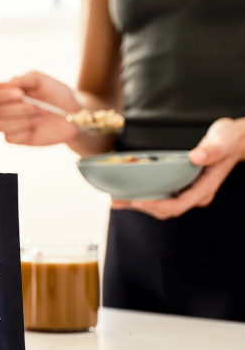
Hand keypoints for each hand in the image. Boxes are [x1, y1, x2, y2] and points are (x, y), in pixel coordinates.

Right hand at [0, 71, 81, 145]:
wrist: (74, 112)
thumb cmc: (57, 93)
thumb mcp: (41, 79)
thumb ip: (22, 79)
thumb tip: (0, 84)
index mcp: (6, 94)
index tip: (18, 93)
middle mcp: (6, 109)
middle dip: (18, 107)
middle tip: (37, 105)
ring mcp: (11, 125)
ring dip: (20, 118)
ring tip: (37, 115)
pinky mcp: (17, 138)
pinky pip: (8, 137)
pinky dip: (21, 130)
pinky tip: (34, 126)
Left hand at [112, 118, 244, 219]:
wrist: (234, 140)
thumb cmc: (228, 140)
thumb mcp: (223, 140)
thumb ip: (212, 150)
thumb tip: (196, 157)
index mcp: (205, 188)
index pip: (178, 204)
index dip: (156, 205)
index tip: (137, 200)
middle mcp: (195, 194)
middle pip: (165, 209)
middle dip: (140, 206)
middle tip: (117, 200)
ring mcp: (188, 192)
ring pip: (161, 205)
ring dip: (138, 203)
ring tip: (116, 199)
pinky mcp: (180, 186)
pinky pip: (160, 196)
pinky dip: (144, 195)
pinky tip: (128, 190)